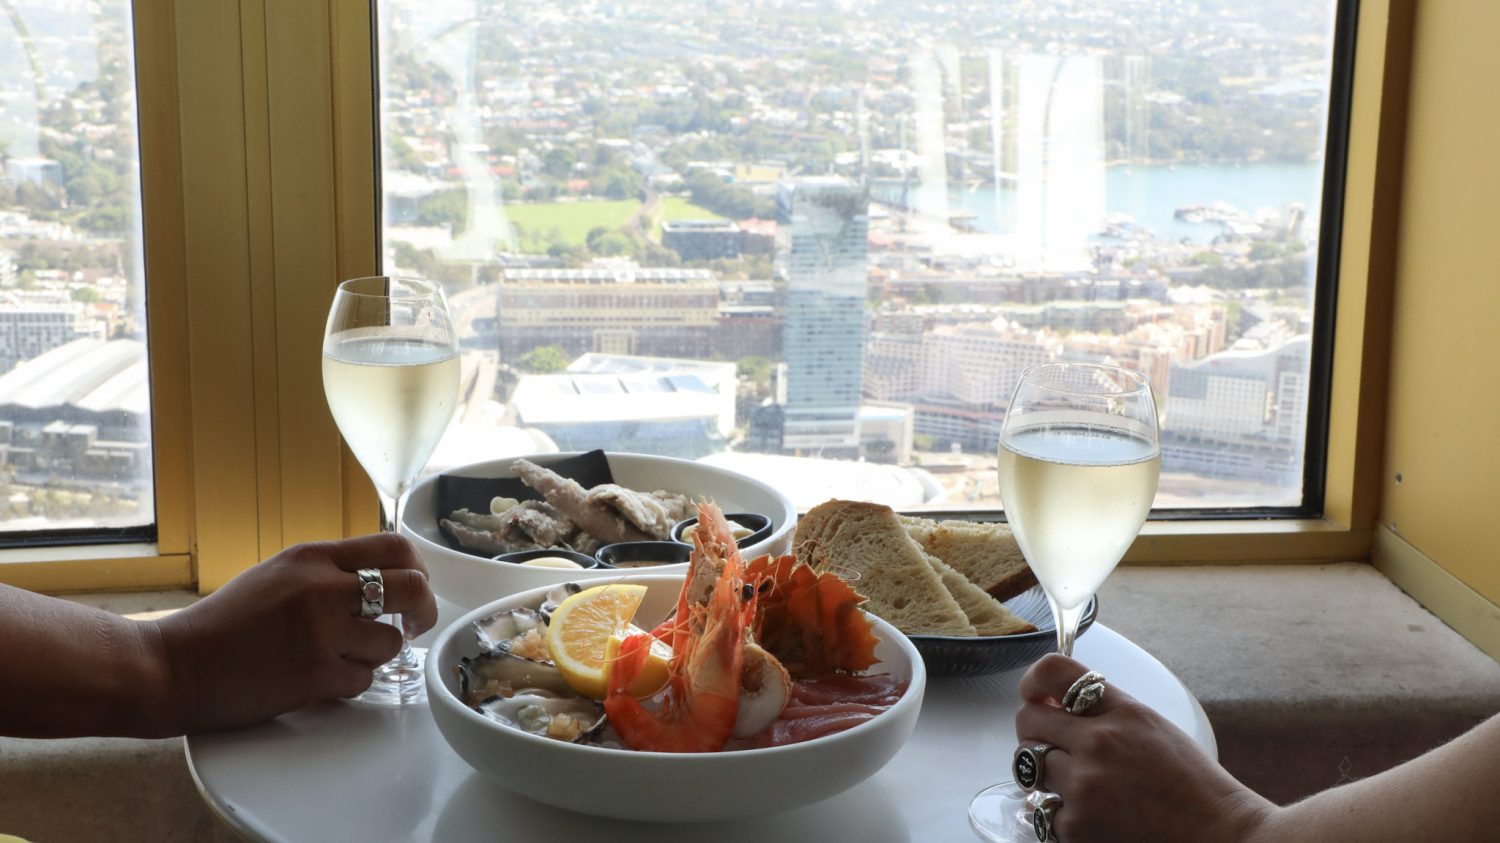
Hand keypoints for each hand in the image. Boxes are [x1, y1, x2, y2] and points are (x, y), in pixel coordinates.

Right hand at [151, 533, 438, 733]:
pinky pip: (363, 679)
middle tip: (414, 624)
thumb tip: (385, 580)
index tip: (416, 587)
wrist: (174, 667)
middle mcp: (321, 588)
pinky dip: (350, 682)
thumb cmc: (224, 624)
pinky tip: (320, 678)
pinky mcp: (316, 674)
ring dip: (376, 654)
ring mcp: (321, 632)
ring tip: (343, 656)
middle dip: (424, 610)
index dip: (419, 569)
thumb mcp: (278, 576)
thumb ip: (328, 572)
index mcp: (311, 557)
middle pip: (412, 588)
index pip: (394, 547)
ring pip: (390, 642)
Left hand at [1013, 654, 1272, 842]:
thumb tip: (1056, 705)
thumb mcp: (1154, 728)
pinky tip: (1090, 815)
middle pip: (1028, 720)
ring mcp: (1083, 787)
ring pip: (1028, 765)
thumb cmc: (1194, 786)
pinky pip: (1043, 810)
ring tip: (1075, 783)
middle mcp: (1098, 743)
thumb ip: (1106, 712)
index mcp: (1122, 712)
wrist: (1221, 838)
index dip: (1034, 682)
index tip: (1035, 695)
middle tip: (1055, 745)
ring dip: (1044, 772)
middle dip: (1037, 730)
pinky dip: (1060, 814)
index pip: (1053, 672)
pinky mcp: (1075, 827)